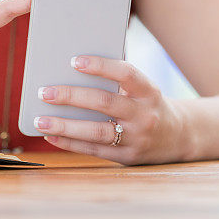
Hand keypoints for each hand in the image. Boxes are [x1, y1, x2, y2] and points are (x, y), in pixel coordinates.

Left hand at [34, 56, 186, 164]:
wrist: (178, 137)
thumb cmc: (148, 105)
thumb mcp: (143, 89)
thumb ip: (118, 80)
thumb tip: (74, 69)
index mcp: (149, 92)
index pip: (126, 74)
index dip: (101, 67)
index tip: (74, 61)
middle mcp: (144, 115)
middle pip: (104, 103)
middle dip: (71, 96)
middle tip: (44, 92)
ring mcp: (136, 138)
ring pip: (96, 131)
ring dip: (64, 126)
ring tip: (40, 120)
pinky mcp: (127, 157)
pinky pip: (94, 150)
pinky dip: (70, 143)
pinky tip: (51, 135)